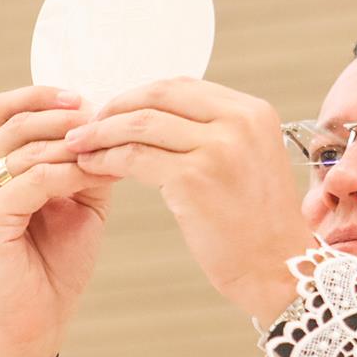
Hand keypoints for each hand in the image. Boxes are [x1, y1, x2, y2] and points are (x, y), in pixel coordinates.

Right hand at [0, 86, 120, 356]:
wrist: (36, 324)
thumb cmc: (54, 267)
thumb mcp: (77, 203)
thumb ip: (85, 164)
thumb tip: (111, 125)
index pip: (5, 110)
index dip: (44, 96)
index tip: (89, 99)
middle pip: (17, 122)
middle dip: (66, 119)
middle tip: (107, 122)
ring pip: (28, 149)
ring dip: (76, 148)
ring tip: (113, 153)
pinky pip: (34, 179)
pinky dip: (71, 173)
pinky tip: (100, 177)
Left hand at [66, 77, 316, 322]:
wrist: (280, 269)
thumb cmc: (259, 224)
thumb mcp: (249, 162)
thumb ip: (215, 133)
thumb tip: (159, 119)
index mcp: (253, 112)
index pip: (183, 86)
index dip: (141, 96)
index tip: (114, 111)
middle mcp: (238, 121)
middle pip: (159, 96)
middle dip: (116, 107)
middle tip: (86, 124)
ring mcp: (217, 147)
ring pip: (140, 124)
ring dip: (101, 132)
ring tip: (76, 145)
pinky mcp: (193, 178)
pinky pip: (135, 157)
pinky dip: (106, 159)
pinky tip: (91, 167)